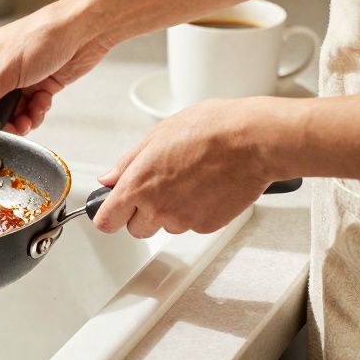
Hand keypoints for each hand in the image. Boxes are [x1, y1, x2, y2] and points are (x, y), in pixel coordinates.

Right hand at [0, 0, 109, 133]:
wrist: (85, 30)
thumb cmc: (43, 36)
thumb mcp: (5, 72)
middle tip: (8, 129)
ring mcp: (16, 80)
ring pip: (8, 115)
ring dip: (20, 121)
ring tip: (29, 117)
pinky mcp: (36, 87)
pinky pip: (28, 112)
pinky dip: (35, 112)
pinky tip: (43, 103)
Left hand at [94, 98, 279, 237]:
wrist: (253, 141)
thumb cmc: (211, 129)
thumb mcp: (159, 134)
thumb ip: (128, 162)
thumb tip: (109, 178)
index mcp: (137, 184)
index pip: (106, 221)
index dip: (109, 216)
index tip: (113, 212)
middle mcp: (156, 208)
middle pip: (135, 229)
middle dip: (142, 214)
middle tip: (160, 188)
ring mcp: (182, 220)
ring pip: (165, 226)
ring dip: (171, 212)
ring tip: (191, 181)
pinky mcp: (206, 226)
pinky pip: (192, 225)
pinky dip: (196, 212)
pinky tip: (207, 188)